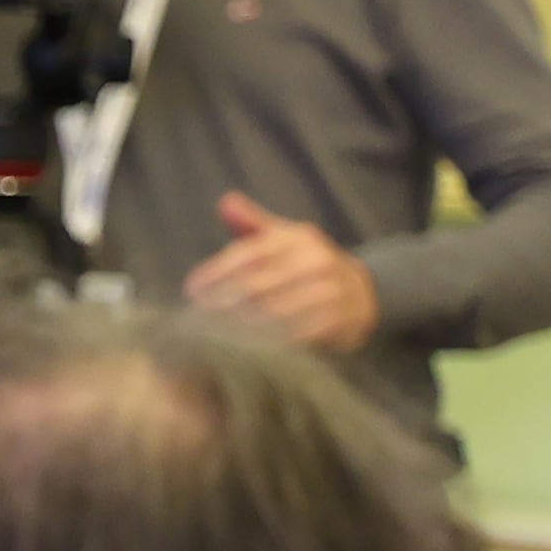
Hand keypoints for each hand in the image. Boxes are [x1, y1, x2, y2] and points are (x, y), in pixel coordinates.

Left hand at [188, 189, 381, 348]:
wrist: (359, 291)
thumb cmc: (305, 264)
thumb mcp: (282, 238)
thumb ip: (252, 222)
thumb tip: (226, 201)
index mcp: (298, 237)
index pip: (247, 254)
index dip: (214, 273)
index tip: (190, 290)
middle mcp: (317, 260)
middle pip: (255, 286)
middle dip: (220, 303)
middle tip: (194, 319)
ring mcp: (331, 290)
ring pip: (272, 312)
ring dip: (239, 326)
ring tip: (213, 336)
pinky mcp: (339, 320)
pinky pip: (296, 334)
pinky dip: (268, 343)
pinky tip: (247, 349)